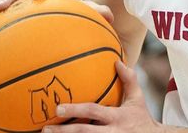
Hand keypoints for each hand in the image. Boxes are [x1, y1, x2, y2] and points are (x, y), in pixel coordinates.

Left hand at [42, 61, 159, 131]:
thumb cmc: (141, 118)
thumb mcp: (138, 98)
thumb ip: (128, 80)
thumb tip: (117, 61)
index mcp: (117, 116)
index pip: (94, 111)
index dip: (76, 110)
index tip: (58, 108)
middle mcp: (112, 132)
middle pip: (84, 132)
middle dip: (64, 131)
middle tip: (46, 128)